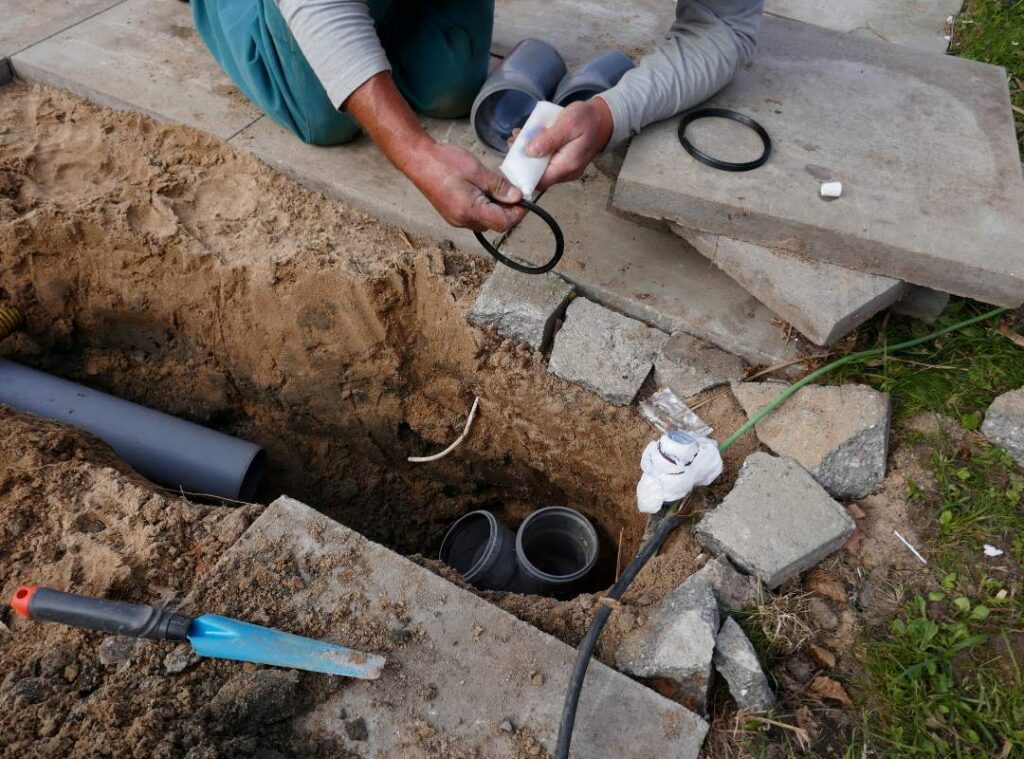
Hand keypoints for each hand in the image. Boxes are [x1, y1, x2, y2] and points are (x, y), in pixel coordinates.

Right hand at [344, 73, 524, 232]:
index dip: (517, 213)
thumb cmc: (444, 162)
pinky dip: (484, 207)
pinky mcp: (452, 215)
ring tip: (495, 188)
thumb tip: (517, 197)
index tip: (523, 198)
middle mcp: (463, 221)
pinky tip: (481, 190)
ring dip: (495, 208)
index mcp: (470, 211)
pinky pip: (474, 217)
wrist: (418, 160)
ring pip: (486, 221)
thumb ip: (498, 186)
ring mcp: (456, 220)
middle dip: (507, 210)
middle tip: (511, 190)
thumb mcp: (477, 171)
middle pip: (495, 224)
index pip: (503, 223)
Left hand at [522, 98, 613, 191]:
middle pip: (538, 175)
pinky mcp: (565, 163)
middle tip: (514, 141)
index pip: (540, 181)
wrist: (604, 118)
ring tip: (520, 136)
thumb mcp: (567, 123)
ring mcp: (566, 169)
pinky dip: (537, 152)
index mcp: (567, 165)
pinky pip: (547, 162)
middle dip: (523, 160)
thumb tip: (530, 151)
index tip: (512, 157)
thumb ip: (549, 139)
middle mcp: (567, 172)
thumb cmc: (587, 118)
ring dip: (528, 155)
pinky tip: (531, 138)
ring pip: (541, 168)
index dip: (523, 173)